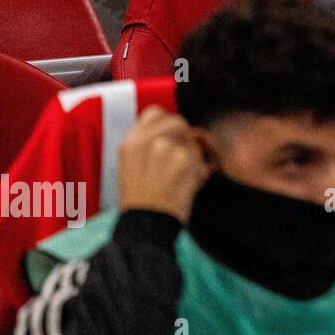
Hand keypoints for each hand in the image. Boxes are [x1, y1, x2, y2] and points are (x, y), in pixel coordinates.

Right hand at [117, 106, 211, 221]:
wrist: (147, 223)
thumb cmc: (140, 198)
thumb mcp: (131, 164)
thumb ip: (149, 142)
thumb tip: (179, 128)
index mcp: (130, 141)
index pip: (155, 112)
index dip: (167, 123)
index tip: (170, 137)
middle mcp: (147, 140)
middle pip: (178, 122)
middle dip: (184, 138)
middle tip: (179, 160)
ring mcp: (167, 148)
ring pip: (193, 140)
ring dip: (194, 155)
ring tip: (181, 175)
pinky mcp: (186, 160)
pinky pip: (203, 157)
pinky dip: (202, 169)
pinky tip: (189, 183)